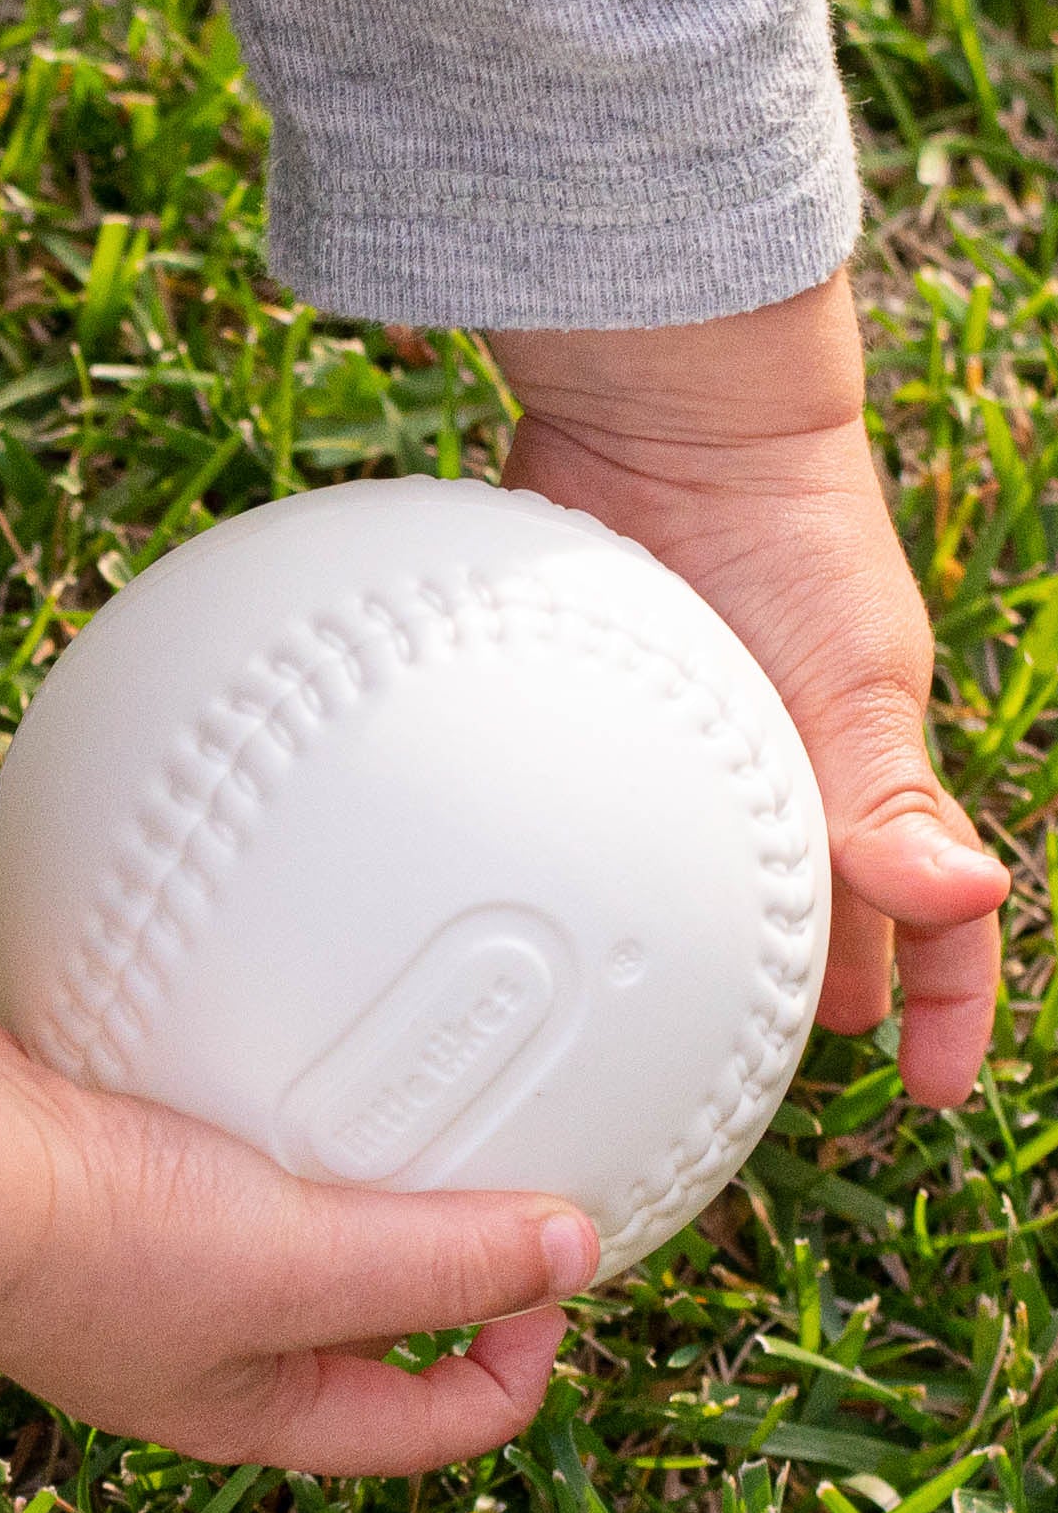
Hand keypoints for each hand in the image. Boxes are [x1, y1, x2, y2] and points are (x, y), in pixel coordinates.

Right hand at [0, 1011, 597, 1473]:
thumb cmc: (89, 1245)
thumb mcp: (298, 1266)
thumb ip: (440, 1263)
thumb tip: (576, 1251)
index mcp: (254, 1407)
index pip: (428, 1422)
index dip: (519, 1358)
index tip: (551, 1258)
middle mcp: (204, 1342)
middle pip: (364, 1318)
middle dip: (441, 1252)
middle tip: (496, 1160)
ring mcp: (147, 1249)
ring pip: (287, 1217)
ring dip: (346, 1163)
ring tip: (394, 1088)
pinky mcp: (105, 1160)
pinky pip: (213, 1133)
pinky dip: (259, 1090)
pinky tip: (279, 1029)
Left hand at [492, 275, 1008, 1104]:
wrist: (672, 416)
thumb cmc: (783, 529)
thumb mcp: (848, 676)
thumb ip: (888, 794)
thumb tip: (966, 900)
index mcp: (863, 770)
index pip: (934, 917)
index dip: (946, 1008)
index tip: (929, 1096)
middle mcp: (784, 762)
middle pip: (817, 910)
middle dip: (811, 995)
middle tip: (769, 1080)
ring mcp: (692, 740)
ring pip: (709, 871)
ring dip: (700, 944)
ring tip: (660, 1024)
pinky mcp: (601, 713)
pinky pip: (600, 806)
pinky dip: (592, 861)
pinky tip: (547, 904)